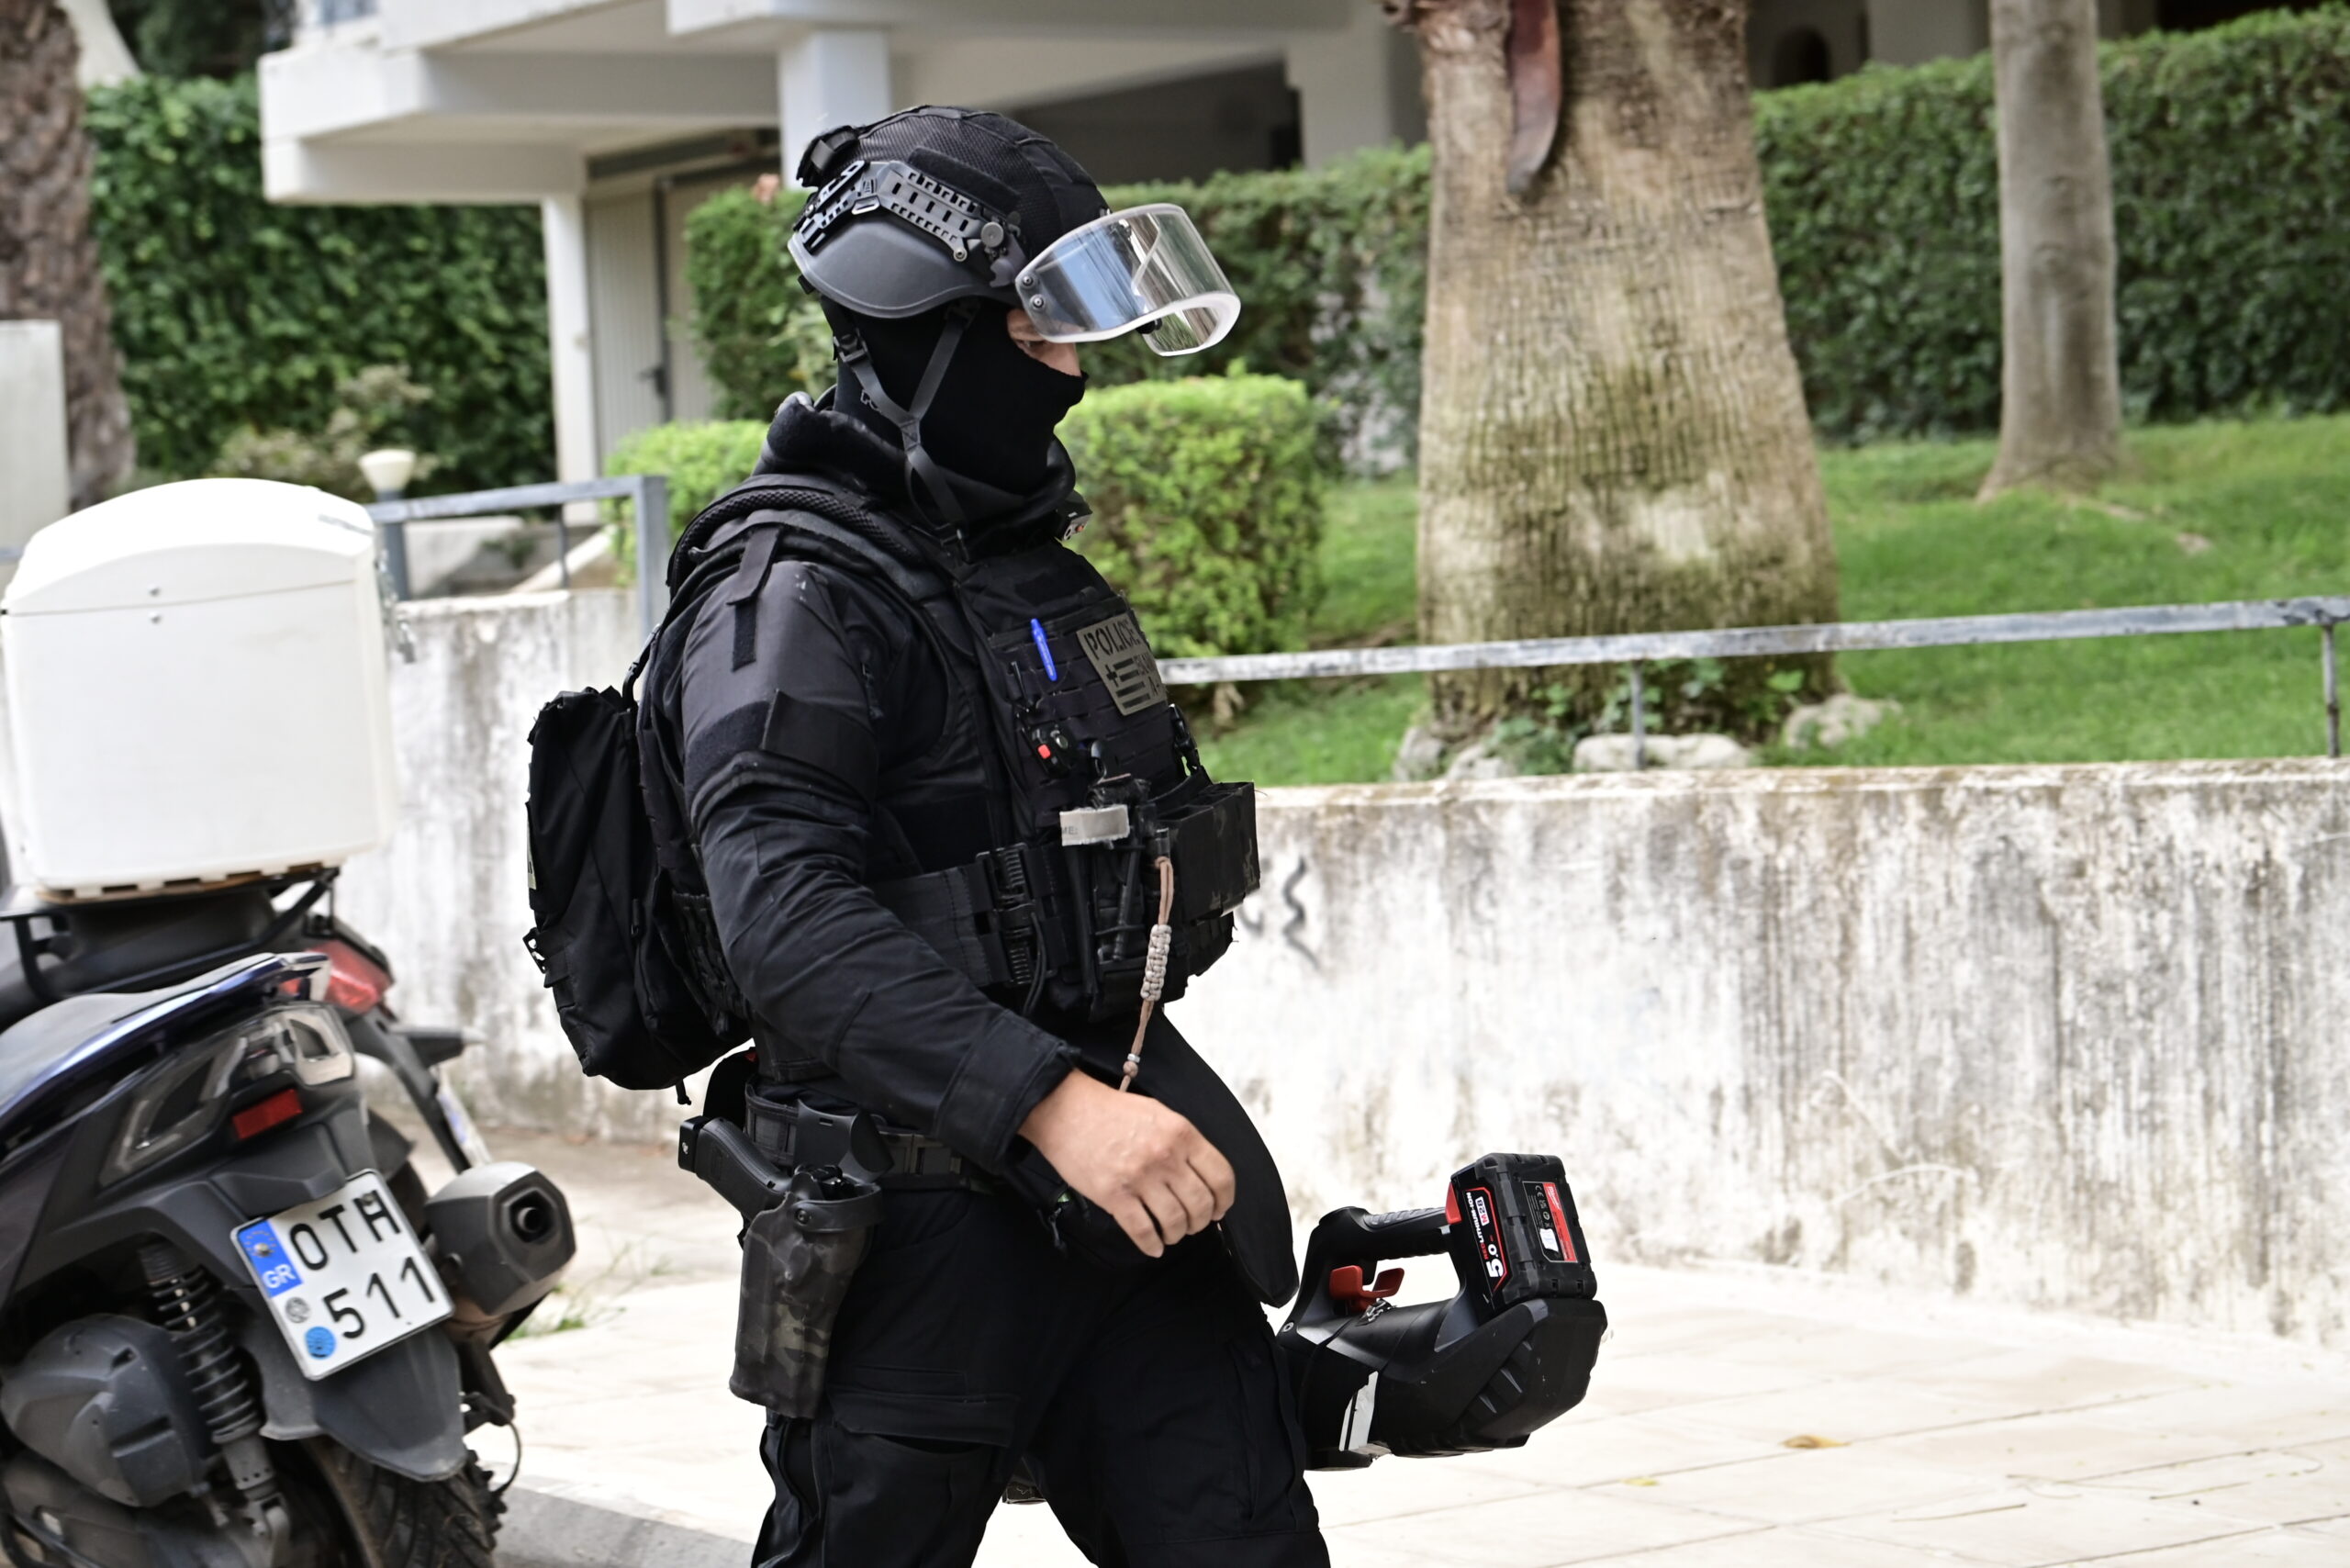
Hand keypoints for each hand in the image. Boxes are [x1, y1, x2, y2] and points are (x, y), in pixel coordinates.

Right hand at [1018, 1071, 1234, 1257]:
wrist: (1066, 1110)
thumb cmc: (1112, 1111)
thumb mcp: (1159, 1113)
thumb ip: (1183, 1141)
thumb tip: (1202, 1174)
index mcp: (1181, 1134)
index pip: (1221, 1176)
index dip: (1225, 1200)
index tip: (1220, 1209)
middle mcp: (1165, 1156)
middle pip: (1201, 1204)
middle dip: (1201, 1221)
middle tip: (1194, 1224)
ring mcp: (1139, 1177)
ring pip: (1175, 1221)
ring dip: (1177, 1234)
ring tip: (1171, 1233)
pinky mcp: (1113, 1196)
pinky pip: (1142, 1231)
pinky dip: (1152, 1245)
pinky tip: (1153, 1246)